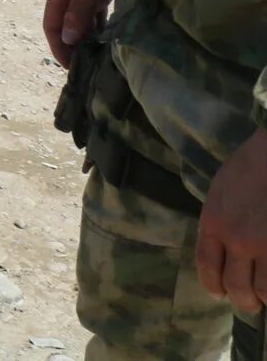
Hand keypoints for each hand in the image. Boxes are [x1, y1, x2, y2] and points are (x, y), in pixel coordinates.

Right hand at [42, 0, 117, 67]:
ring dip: (87, 40)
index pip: (52, 26)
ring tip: (96, 60)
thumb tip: (68, 40)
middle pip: (66, 26)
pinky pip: (95, 16)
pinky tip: (107, 42)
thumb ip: (77, 14)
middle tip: (84, 69)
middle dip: (72, 47)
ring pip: (81, 23)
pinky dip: (99, 29)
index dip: (58, 47)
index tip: (69, 67)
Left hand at [198, 130, 266, 312]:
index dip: (212, 285)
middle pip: (234, 285)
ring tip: (265, 297)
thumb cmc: (250, 166)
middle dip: (241, 299)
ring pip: (262, 290)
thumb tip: (226, 250)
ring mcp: (264, 246)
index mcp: (214, 222)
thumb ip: (220, 223)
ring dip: (263, 298)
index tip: (219, 293)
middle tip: (249, 301)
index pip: (206, 266)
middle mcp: (236, 239)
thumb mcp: (221, 193)